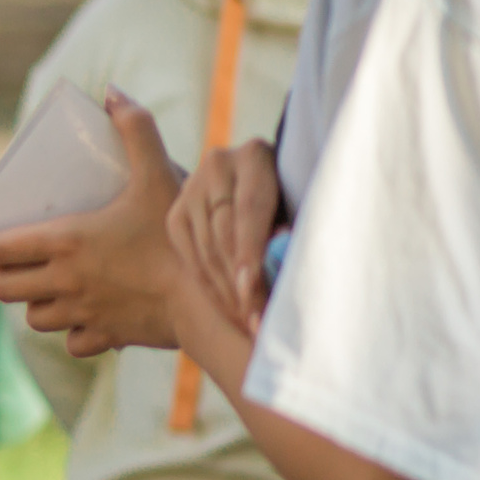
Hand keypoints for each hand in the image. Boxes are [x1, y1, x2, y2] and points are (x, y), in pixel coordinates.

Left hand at [0, 92, 184, 356]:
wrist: (210, 299)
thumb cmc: (179, 235)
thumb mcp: (159, 174)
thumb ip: (137, 130)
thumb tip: (114, 92)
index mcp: (66, 242)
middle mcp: (64, 281)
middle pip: (5, 287)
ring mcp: (82, 313)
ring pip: (34, 317)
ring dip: (32, 303)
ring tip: (40, 288)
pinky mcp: (106, 337)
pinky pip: (74, 342)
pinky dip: (72, 332)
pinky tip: (81, 319)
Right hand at [168, 139, 281, 337]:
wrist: (264, 189)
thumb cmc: (300, 204)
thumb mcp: (301, 209)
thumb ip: (290, 233)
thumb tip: (280, 263)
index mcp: (255, 155)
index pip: (250, 208)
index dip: (250, 251)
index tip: (250, 290)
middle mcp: (218, 166)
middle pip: (224, 231)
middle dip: (239, 281)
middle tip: (256, 321)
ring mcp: (191, 188)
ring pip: (204, 247)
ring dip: (225, 290)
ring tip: (246, 323)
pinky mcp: (177, 212)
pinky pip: (189, 255)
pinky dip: (207, 285)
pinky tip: (227, 309)